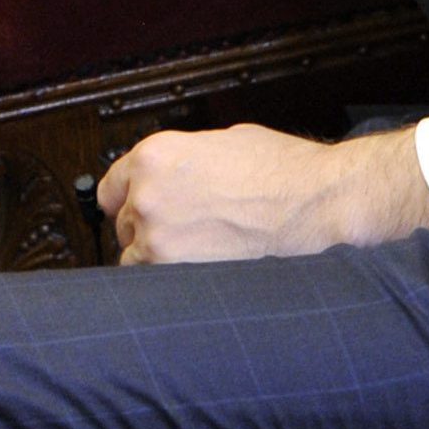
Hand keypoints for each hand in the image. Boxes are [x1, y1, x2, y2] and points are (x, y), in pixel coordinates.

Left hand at [96, 124, 428, 264]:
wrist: (318, 204)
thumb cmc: (285, 172)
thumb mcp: (225, 142)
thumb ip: (186, 159)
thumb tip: (175, 175)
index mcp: (156, 156)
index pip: (111, 187)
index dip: (127, 200)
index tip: (132, 210)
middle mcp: (148, 195)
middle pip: (124, 224)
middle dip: (149, 229)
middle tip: (185, 232)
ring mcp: (159, 238)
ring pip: (136, 258)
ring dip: (158, 259)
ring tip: (198, 254)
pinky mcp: (177, 273)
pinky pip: (156, 285)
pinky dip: (173, 284)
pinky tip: (203, 271)